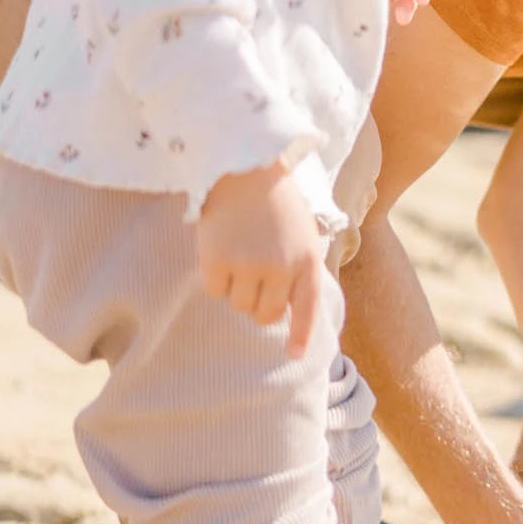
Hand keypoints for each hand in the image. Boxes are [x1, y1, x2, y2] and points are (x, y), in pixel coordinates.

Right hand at [197, 161, 326, 355]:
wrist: (243, 167)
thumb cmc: (275, 202)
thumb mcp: (302, 233)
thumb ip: (299, 270)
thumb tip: (287, 313)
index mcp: (308, 260)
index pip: (307, 310)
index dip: (300, 336)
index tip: (294, 356)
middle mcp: (282, 268)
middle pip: (266, 315)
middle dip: (259, 304)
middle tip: (254, 274)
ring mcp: (249, 266)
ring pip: (238, 305)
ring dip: (237, 288)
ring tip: (240, 251)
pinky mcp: (218, 261)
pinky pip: (215, 290)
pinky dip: (215, 277)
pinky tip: (220, 248)